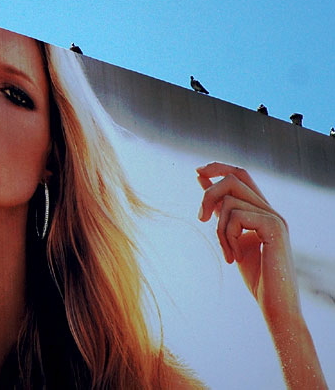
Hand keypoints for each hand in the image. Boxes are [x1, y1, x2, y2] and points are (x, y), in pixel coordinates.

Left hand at [196, 162, 299, 319]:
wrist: (275, 304)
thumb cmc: (255, 275)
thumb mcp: (230, 237)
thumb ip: (220, 212)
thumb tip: (203, 184)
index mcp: (262, 211)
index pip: (241, 174)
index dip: (218, 168)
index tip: (197, 171)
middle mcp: (270, 210)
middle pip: (233, 179)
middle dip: (208, 195)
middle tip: (200, 218)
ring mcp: (274, 217)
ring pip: (230, 201)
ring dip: (219, 228)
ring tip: (227, 252)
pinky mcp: (274, 227)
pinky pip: (236, 216)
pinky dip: (227, 236)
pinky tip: (234, 257)